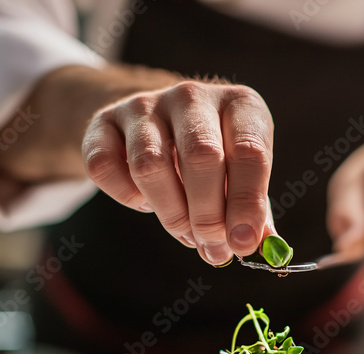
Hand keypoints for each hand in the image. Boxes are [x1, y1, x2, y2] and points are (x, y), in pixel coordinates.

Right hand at [82, 81, 275, 265]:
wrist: (157, 122)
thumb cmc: (214, 159)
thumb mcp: (241, 175)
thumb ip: (253, 211)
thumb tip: (259, 247)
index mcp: (239, 104)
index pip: (249, 153)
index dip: (247, 203)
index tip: (243, 243)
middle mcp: (192, 96)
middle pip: (201, 157)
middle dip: (208, 215)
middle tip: (212, 247)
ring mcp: (144, 104)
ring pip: (150, 165)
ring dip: (169, 212)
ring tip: (183, 229)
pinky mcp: (104, 120)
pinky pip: (105, 167)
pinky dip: (126, 197)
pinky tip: (145, 200)